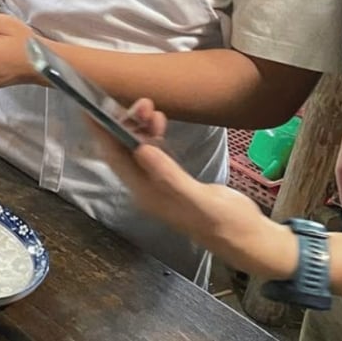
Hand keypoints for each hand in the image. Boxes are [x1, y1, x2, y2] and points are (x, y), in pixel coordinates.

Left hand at [89, 104, 297, 280]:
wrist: (251, 239)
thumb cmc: (227, 223)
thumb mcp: (198, 199)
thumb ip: (169, 176)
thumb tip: (141, 149)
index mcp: (147, 194)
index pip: (115, 159)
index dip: (102, 134)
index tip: (91, 109)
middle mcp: (148, 188)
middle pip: (125, 150)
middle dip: (127, 124)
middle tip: (142, 102)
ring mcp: (161, 183)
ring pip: (140, 148)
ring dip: (141, 126)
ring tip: (151, 106)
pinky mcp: (176, 179)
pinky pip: (156, 151)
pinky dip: (154, 135)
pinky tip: (159, 121)